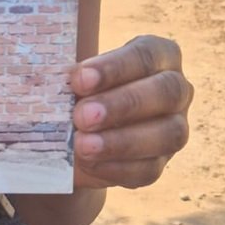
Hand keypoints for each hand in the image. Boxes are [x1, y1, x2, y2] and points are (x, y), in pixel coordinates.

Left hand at [69, 36, 192, 190]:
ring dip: (122, 142)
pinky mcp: (159, 162)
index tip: (79, 79)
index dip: (115, 67)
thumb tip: (48, 81)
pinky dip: (116, 168)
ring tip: (83, 146)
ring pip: (167, 134)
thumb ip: (71, 77)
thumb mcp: (74, 77)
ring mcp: (174, 128)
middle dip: (123, 104)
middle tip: (82, 116)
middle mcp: (176, 89)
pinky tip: (88, 165)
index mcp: (160, 56)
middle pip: (166, 92)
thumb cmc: (78, 89)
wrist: (76, 129)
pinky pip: (148, 169)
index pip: (146, 55)